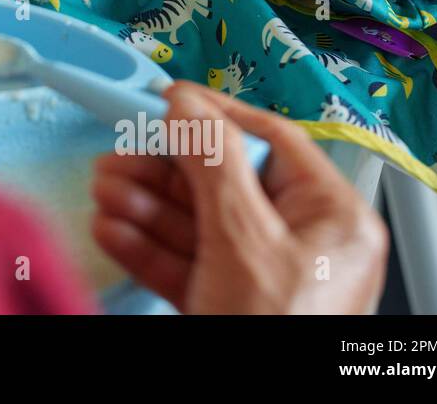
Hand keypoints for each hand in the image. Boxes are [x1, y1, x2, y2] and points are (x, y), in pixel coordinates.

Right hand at [91, 82, 387, 313]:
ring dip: (142, 202)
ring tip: (105, 188)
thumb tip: (187, 105)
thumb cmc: (275, 336)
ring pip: (194, 221)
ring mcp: (261, 276)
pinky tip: (112, 228)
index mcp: (331, 217)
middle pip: (222, 180)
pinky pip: (183, 262)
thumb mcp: (243, 239)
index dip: (214, 115)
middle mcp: (300, 243)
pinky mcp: (227, 304)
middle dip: (162, 168)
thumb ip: (213, 163)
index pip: (271, 141)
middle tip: (119, 154)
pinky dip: (144, 244)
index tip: (167, 100)